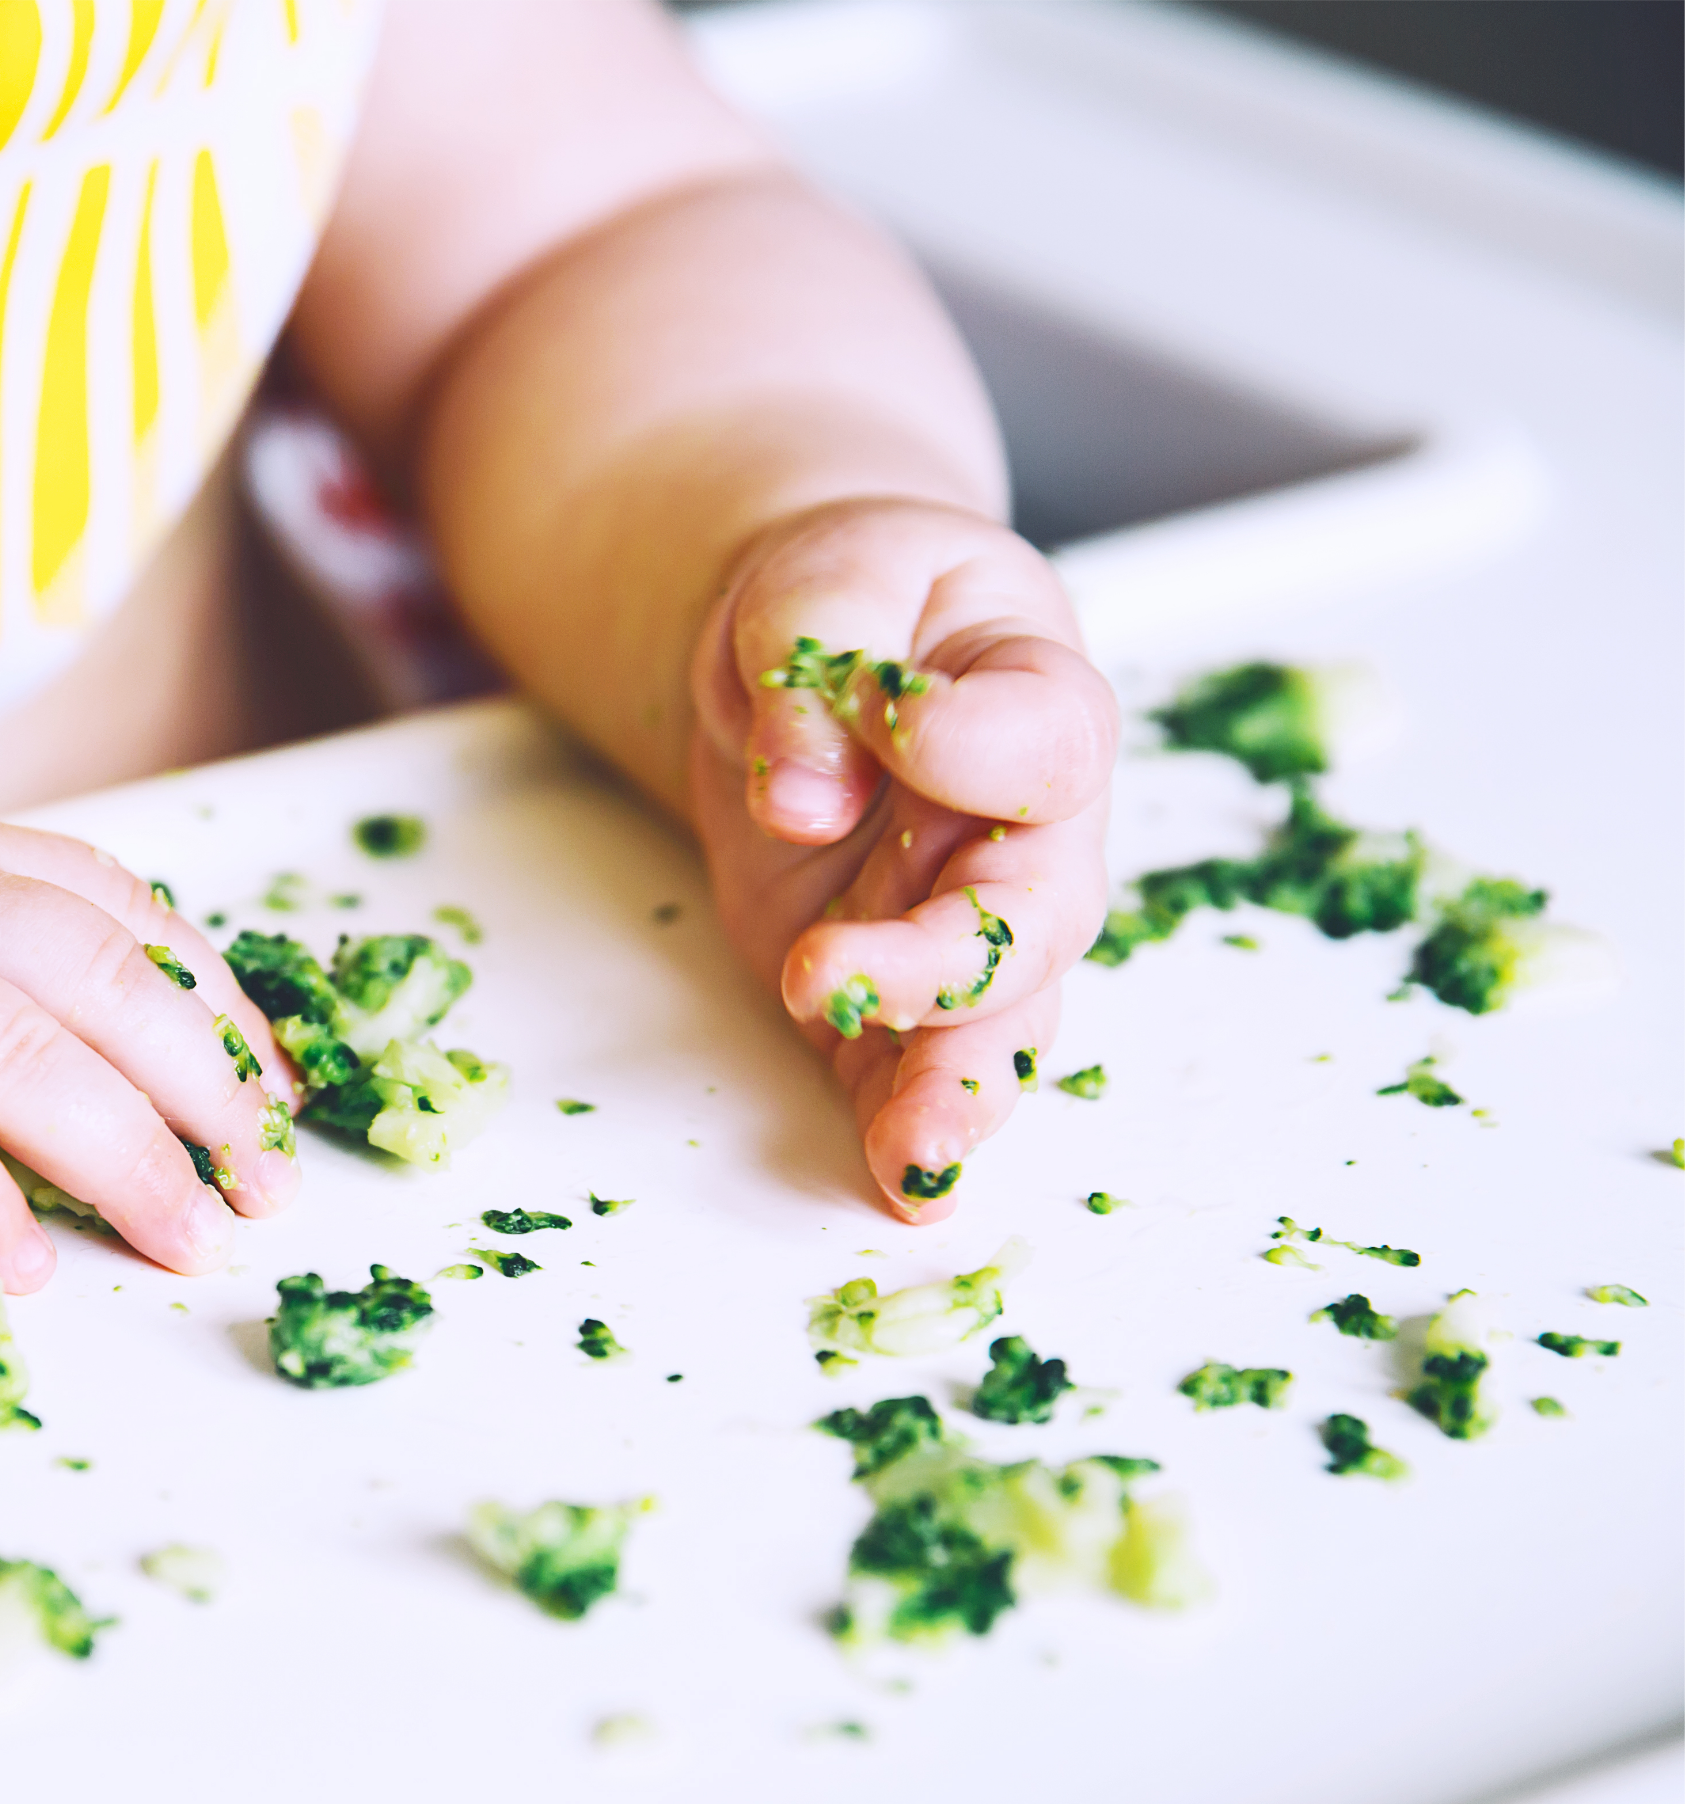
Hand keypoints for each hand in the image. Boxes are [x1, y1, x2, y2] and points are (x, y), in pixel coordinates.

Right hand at [0, 691, 299, 1290]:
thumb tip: (37, 932)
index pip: (117, 913)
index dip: (212, 1002)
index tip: (274, 1083)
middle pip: (101, 989)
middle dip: (205, 1092)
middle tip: (269, 1187)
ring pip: (22, 1060)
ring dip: (124, 1156)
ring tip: (190, 1239)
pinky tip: (25, 1265)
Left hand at [680, 497, 1116, 1221]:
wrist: (811, 650)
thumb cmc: (846, 596)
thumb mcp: (822, 579)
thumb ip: (819, 658)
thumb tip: (806, 788)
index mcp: (1033, 694)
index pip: (1044, 736)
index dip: (973, 743)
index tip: (891, 719)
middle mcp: (1029, 827)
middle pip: (1036, 915)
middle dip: (948, 967)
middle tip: (831, 978)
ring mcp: (967, 918)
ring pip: (998, 1020)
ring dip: (955, 1089)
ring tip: (913, 1154)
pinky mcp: (891, 985)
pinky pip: (914, 1066)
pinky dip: (906, 1125)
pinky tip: (898, 1178)